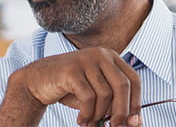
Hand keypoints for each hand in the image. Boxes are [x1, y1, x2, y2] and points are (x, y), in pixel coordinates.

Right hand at [0, 47, 141, 126]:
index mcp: (111, 57)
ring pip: (105, 94)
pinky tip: (81, 120)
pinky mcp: (71, 70)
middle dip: (121, 111)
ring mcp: (86, 60)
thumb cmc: (70, 89)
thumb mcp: (97, 94)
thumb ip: (115, 104)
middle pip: (122, 86)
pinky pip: (88, 97)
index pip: (133, 79)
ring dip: (99, 115)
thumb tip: (137, 122)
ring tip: (90, 124)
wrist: (38, 82)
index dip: (136, 102)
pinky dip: (87, 114)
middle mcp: (101, 55)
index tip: (133, 122)